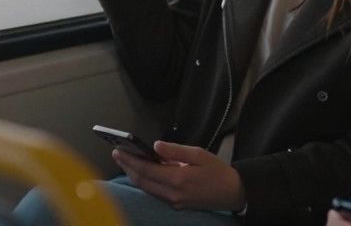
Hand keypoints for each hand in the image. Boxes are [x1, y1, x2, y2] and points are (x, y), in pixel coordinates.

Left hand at [112, 140, 245, 211]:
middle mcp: (172, 193)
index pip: (146, 169)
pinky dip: (145, 182)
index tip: (118, 150)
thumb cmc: (217, 171)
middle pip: (142, 181)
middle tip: (117, 154)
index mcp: (178, 179)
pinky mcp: (176, 205)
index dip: (130, 160)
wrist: (232, 193)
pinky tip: (142, 172)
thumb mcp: (199, 154)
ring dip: (135, 175)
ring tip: (127, 161)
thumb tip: (155, 145)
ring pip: (146, 188)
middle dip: (128, 167)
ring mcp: (173, 202)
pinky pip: (154, 193)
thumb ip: (175, 150)